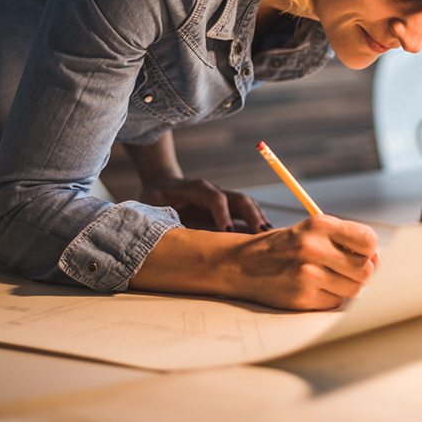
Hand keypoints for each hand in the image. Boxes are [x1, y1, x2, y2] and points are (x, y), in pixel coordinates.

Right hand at [129, 215, 380, 310]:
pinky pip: (335, 303)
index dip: (371, 251)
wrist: (242, 264)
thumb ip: (345, 240)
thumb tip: (379, 261)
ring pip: (353, 289)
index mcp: (319, 224)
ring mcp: (306, 275)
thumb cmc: (284, 246)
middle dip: (362, 273)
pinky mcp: (301, 298)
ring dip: (347, 287)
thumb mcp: (312, 231)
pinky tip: (315, 288)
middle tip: (347, 270)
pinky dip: (331, 298)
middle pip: (366, 270)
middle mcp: (313, 247)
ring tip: (329, 278)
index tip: (364, 254)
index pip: (368, 241)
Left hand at [139, 174, 270, 232]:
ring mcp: (221, 198)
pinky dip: (255, 221)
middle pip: (239, 198)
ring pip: (246, 204)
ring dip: (258, 218)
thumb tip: (170, 237)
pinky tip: (263, 235)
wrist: (161, 184)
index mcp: (195, 188)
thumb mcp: (152, 206)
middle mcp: (213, 191)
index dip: (223, 214)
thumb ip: (161, 218)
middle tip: (261, 233)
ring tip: (269, 235)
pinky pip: (244, 212)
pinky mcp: (225, 207)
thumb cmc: (155, 197)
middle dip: (252, 215)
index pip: (215, 198)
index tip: (227, 232)